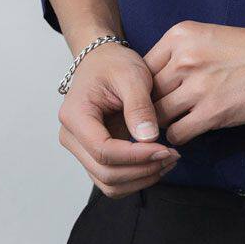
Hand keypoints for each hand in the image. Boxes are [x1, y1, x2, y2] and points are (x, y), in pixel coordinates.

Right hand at [58, 42, 180, 197]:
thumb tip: (148, 138)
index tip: (164, 149)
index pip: (103, 150)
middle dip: (142, 170)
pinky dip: (137, 176)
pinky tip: (158, 161)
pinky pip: (113, 178)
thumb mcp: (131, 76)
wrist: (104, 61)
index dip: (135, 156)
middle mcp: (72, 137)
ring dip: (141, 178)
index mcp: (75, 116)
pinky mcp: (95, 154)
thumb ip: (139, 107)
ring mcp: (82, 148)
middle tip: (172, 156)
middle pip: (105, 172)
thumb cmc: (114, 64)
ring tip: (169, 160)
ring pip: (109, 182)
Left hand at [144, 21, 244, 144]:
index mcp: (180, 34)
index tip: (156, 94)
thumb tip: (154, 81)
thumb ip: (180, 53)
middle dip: (152, 106)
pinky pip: (177, 132)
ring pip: (158, 115)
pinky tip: (193, 129)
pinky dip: (181, 135)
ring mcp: (197, 85)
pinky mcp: (211, 111)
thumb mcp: (209, 35)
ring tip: (178, 121)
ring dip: (166, 123)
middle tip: (162, 114)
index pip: (142, 67)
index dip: (145, 85)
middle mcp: (184, 57)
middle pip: (147, 93)